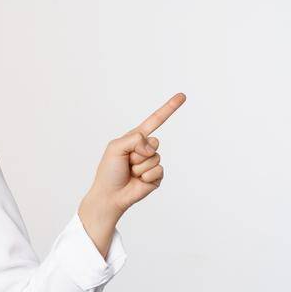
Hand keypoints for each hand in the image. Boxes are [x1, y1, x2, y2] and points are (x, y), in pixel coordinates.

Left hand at [85, 93, 185, 216]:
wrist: (110, 195)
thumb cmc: (109, 171)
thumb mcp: (115, 148)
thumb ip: (134, 139)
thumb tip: (152, 147)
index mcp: (135, 138)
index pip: (155, 120)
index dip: (169, 108)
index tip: (182, 96)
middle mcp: (145, 148)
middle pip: (154, 142)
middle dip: (138, 153)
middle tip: (127, 162)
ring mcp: (152, 162)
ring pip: (155, 158)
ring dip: (140, 167)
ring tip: (130, 172)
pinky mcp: (157, 176)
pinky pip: (158, 171)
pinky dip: (146, 176)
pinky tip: (138, 181)